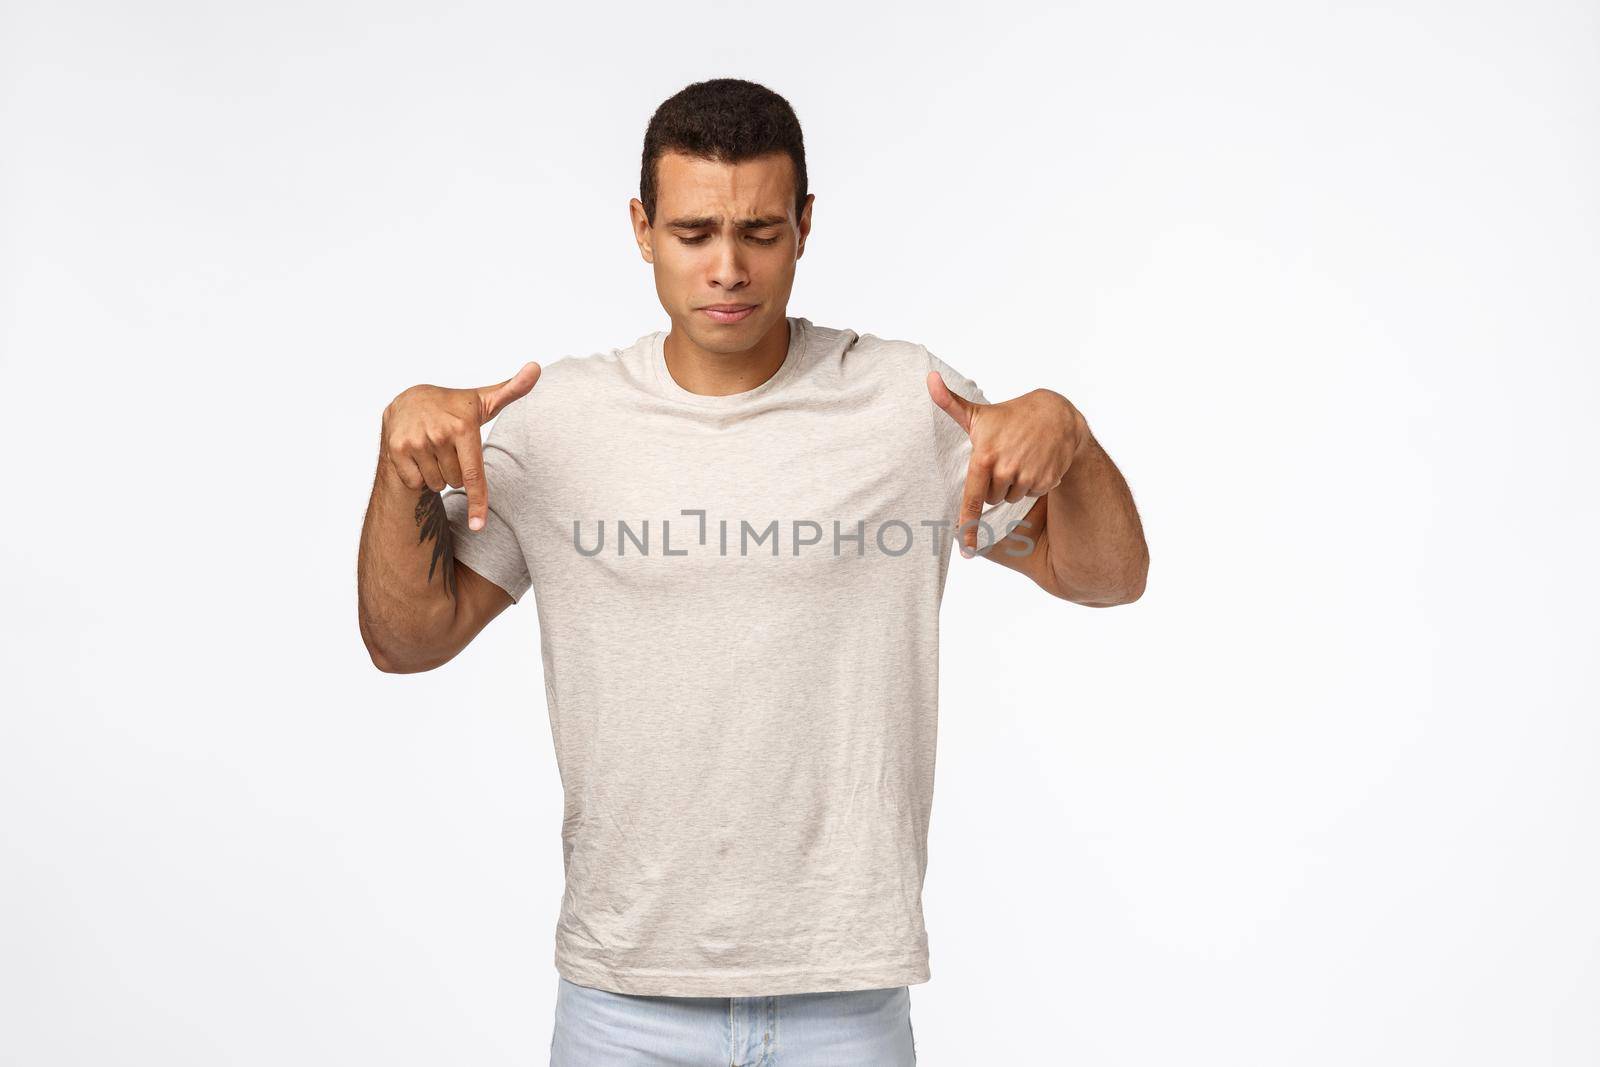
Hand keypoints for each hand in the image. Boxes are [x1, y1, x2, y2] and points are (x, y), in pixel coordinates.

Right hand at [381, 362, 540, 530]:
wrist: (408, 400)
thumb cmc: (454, 406)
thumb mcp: (483, 401)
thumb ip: (512, 389)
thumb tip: (536, 368)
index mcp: (463, 426)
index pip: (474, 474)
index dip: (478, 503)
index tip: (478, 527)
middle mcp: (438, 434)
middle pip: (457, 482)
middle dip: (456, 471)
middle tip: (448, 448)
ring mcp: (415, 442)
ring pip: (437, 484)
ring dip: (437, 474)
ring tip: (433, 450)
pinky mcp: (396, 450)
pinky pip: (416, 483)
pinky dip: (418, 475)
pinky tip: (417, 454)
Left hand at [927, 373, 1088, 555]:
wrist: (1056, 414)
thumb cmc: (1009, 416)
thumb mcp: (978, 413)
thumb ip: (948, 403)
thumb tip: (928, 379)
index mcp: (984, 457)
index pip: (972, 498)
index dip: (968, 525)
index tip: (965, 547)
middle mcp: (1006, 469)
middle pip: (991, 498)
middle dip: (995, 484)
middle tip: (1004, 460)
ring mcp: (1028, 476)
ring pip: (1012, 498)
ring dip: (1014, 485)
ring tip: (1020, 459)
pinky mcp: (1047, 481)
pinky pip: (1032, 494)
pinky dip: (1033, 484)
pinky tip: (1035, 463)